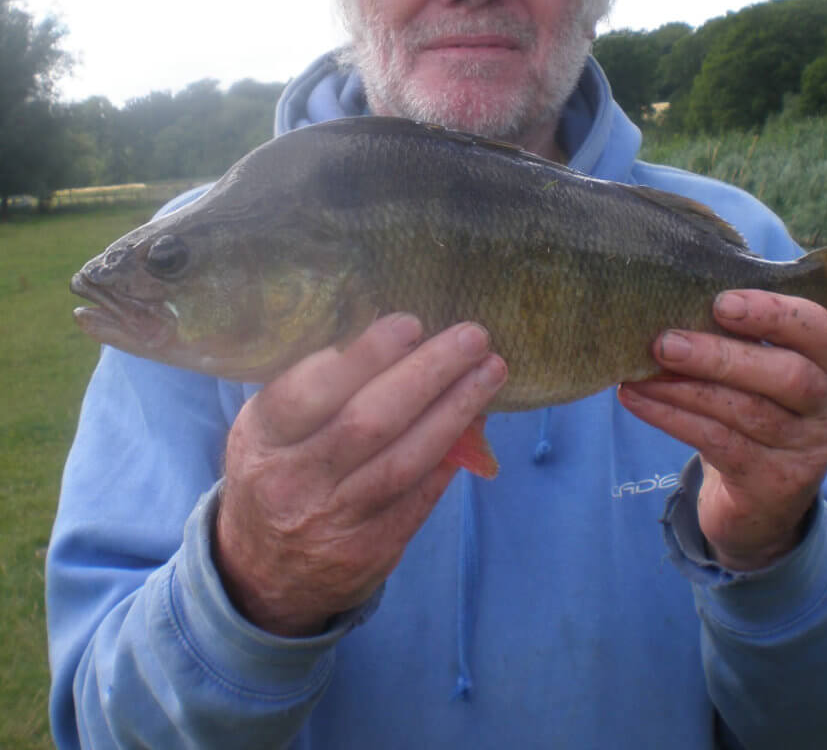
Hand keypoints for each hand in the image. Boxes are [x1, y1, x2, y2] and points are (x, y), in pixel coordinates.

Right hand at [213, 313, 506, 635]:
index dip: (364, 357)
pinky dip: (453, 453)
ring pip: (405, 460)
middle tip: (472, 337)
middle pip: (369, 422)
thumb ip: (316, 387)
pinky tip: (478, 419)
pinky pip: (422, 495)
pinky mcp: (372, 549)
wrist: (261, 577)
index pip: (309, 391)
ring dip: (455, 410)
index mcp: (262, 437)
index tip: (410, 324)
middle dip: (428, 373)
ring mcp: (334, 519)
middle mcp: (294, 480)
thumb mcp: (269, 430)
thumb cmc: (275, 474)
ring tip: (491, 370)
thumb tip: (398, 337)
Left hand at [618, 290, 826, 571]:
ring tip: (638, 372)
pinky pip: (718, 443)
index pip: (818, 330)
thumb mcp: (756, 371)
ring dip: (684, 388)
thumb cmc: (749, 408)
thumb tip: (668, 291)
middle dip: (721, 356)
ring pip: (746, 412)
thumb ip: (734, 335)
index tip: (721, 302)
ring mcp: (805, 450)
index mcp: (826, 364)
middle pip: (787, 376)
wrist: (760, 501)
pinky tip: (636, 399)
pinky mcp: (773, 484)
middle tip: (664, 342)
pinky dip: (671, 417)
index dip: (773, 313)